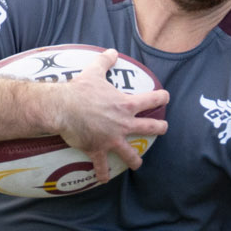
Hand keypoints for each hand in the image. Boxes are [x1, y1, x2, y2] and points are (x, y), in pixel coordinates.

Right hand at [49, 49, 170, 178]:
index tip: (167, 97)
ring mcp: (112, 138)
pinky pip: (101, 166)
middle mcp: (123, 123)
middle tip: (164, 128)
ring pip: (130, 153)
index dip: (161, 98)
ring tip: (138, 164)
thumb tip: (112, 51)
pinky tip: (104, 180)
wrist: (63, 107)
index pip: (150, 100)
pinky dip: (102, 174)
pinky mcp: (98, 149)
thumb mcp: (94, 72)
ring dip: (135, 160)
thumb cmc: (79, 90)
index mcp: (125, 105)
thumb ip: (105, 61)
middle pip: (149, 128)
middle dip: (159, 128)